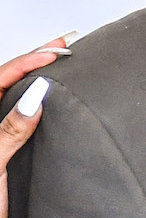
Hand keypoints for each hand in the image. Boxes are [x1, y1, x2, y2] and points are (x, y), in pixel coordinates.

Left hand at [0, 33, 73, 217]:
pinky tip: (65, 114)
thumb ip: (10, 129)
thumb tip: (39, 94)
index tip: (58, 50)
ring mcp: (2, 150)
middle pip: (8, 90)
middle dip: (36, 66)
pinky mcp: (14, 168)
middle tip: (66, 49)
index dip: (27, 62)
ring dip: (43, 90)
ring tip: (68, 73)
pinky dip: (48, 117)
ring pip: (20, 110)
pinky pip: (31, 133)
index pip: (0, 81)